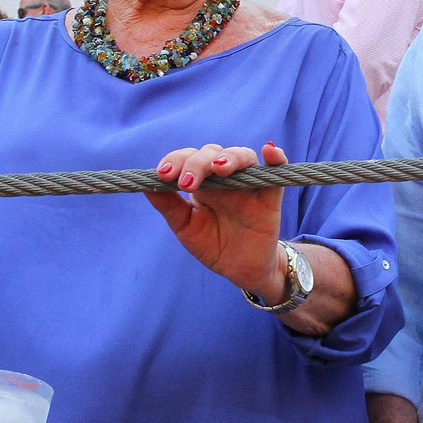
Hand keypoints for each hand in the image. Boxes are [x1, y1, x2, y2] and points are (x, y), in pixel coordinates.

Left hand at [143, 142, 288, 299]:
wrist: (240, 270)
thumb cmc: (212, 245)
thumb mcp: (186, 227)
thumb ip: (169, 206)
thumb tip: (146, 185)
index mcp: (202, 181)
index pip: (188, 158)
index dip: (176, 160)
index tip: (163, 175)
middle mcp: (225, 177)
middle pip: (212, 153)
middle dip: (197, 163)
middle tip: (187, 183)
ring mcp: (249, 183)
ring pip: (242, 156)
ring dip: (230, 157)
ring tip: (219, 168)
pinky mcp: (270, 196)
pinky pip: (277, 171)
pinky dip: (276, 158)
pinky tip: (270, 151)